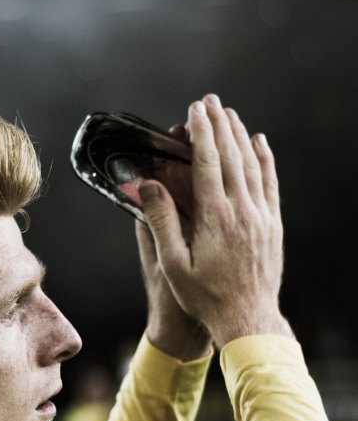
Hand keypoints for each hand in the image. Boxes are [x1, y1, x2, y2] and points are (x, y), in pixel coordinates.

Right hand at [138, 94, 292, 349]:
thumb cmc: (205, 297)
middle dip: (218, 124)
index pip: (208, 162)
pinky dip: (265, 158)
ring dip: (239, 135)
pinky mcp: (273, 224)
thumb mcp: (173, 265)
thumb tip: (148, 186)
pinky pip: (270, 182)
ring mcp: (262, 216)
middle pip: (231, 155)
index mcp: (215, 217)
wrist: (249, 319)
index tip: (194, 110)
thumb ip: (161, 222)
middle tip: (209, 100)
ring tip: (229, 114)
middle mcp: (242, 210)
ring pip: (252, 164)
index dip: (200, 132)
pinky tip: (260, 143)